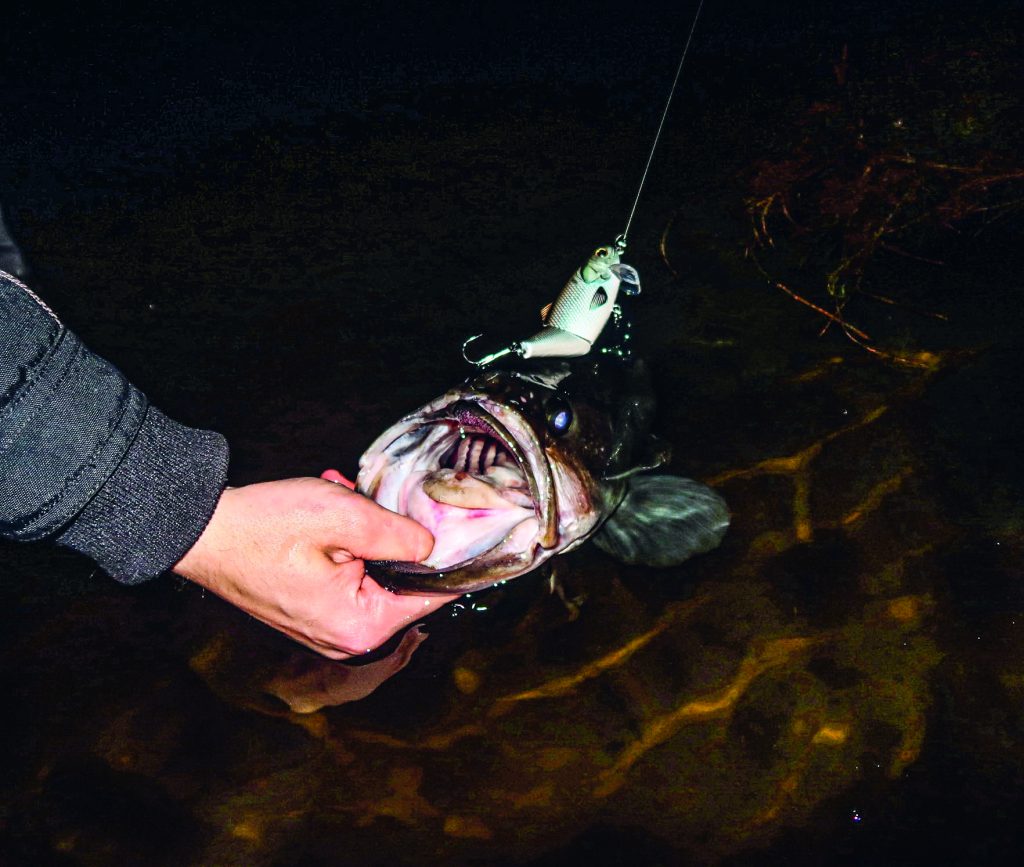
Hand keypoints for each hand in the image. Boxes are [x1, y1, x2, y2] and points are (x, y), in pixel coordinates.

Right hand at [173, 476, 457, 658]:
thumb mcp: (344, 517)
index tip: (453, 525)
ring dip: (366, 535)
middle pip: (402, 584)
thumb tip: (437, 546)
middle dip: (394, 538)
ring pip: (375, 574)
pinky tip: (331, 511)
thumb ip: (400, 535)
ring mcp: (328, 629)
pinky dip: (346, 544)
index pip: (432, 596)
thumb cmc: (264, 527)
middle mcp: (347, 639)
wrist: (201, 532)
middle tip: (373, 499)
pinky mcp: (313, 613)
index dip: (447, 557)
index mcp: (360, 626)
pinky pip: (349, 577)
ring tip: (343, 498)